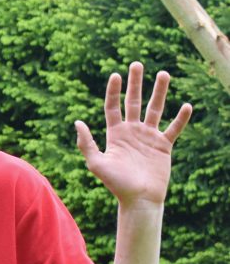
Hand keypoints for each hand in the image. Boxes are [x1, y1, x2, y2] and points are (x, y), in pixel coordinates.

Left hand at [75, 61, 191, 207]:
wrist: (138, 199)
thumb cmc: (116, 184)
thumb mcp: (96, 163)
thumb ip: (87, 143)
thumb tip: (78, 122)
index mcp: (115, 134)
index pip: (113, 107)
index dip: (113, 91)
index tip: (115, 75)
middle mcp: (132, 132)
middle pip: (134, 102)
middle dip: (135, 84)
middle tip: (137, 64)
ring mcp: (149, 138)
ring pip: (155, 109)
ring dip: (159, 92)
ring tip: (163, 74)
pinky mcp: (164, 146)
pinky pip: (174, 128)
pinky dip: (181, 118)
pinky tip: (186, 105)